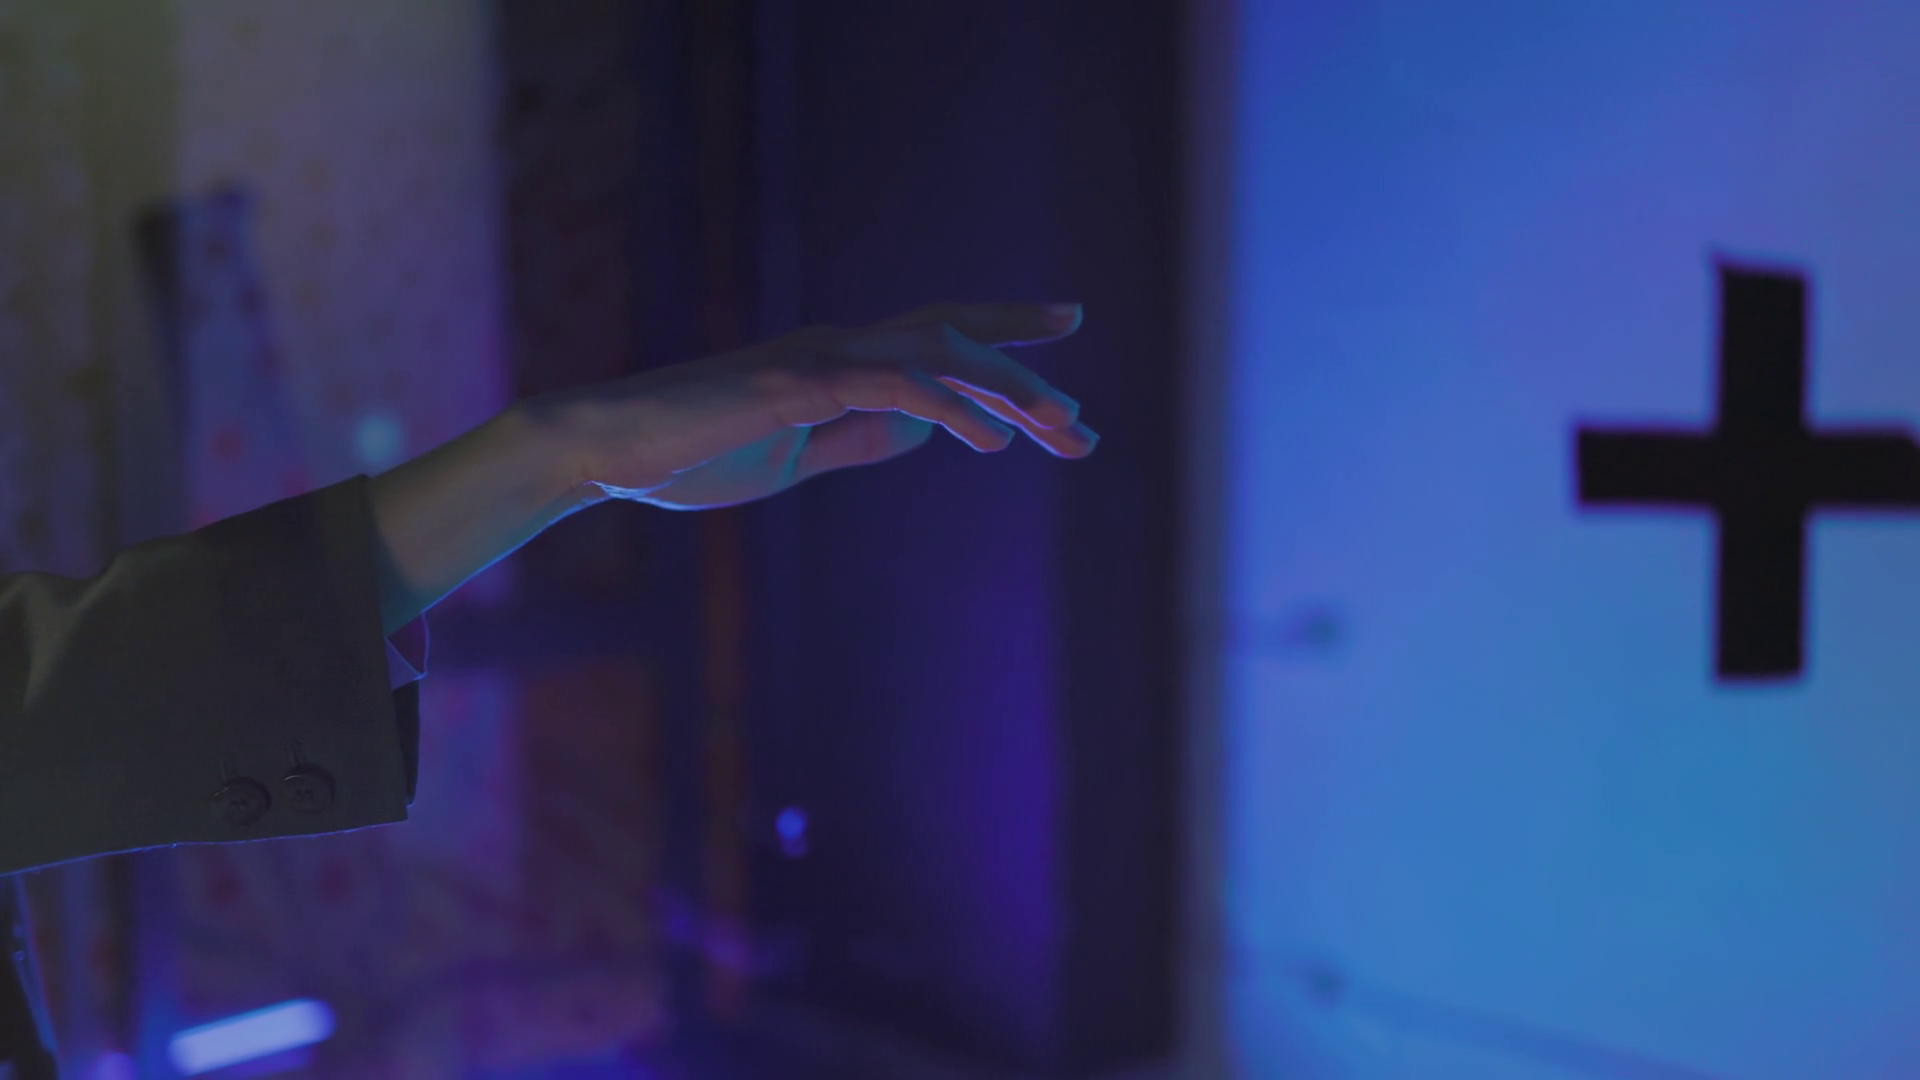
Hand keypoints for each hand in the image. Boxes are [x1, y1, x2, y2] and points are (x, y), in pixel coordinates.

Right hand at [528, 302, 1099, 509]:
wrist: (603, 450)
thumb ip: (858, 438)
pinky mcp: (795, 384)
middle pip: (955, 343)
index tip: (1067, 329)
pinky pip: (890, 387)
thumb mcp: (795, 456)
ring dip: (1006, 392)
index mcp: (838, 363)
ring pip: (937, 356)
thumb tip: (921, 432)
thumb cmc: (688, 455)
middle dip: (1027, 381)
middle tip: (1084, 431)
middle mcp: (838, 346)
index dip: (1005, 332)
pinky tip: (991, 439)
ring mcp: (818, 359)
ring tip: (1063, 427)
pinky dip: (948, 408)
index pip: (938, 337)